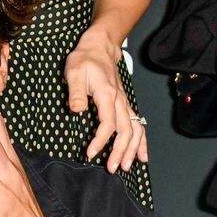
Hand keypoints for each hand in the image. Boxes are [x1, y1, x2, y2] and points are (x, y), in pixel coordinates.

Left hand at [64, 30, 146, 173]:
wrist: (100, 48)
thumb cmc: (85, 60)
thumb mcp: (74, 72)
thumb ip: (76, 93)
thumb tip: (77, 110)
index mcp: (107, 94)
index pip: (108, 122)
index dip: (101, 139)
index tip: (91, 153)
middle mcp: (120, 101)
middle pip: (125, 130)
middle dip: (119, 151)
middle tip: (111, 168)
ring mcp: (125, 104)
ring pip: (135, 130)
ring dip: (132, 150)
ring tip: (125, 167)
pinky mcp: (125, 106)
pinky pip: (139, 126)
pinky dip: (141, 142)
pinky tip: (142, 156)